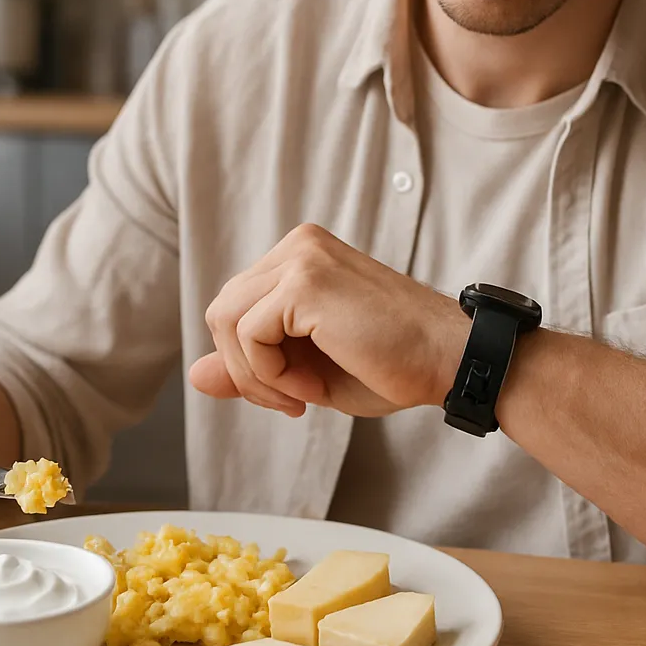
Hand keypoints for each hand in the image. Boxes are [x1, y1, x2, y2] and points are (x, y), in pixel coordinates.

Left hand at [189, 224, 469, 417]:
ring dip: (258, 375)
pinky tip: (313, 386)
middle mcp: (297, 245)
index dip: (250, 362)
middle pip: (222, 312)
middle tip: (295, 400)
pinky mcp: (303, 281)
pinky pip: (248, 335)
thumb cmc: (394, 365)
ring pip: (226, 323)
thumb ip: (250, 367)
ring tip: (307, 392)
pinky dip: (271, 374)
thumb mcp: (307, 370)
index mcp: (300, 256)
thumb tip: (195, 375)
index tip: (294, 393)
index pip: (236, 308)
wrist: (450, 361)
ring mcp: (300, 257)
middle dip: (247, 371)